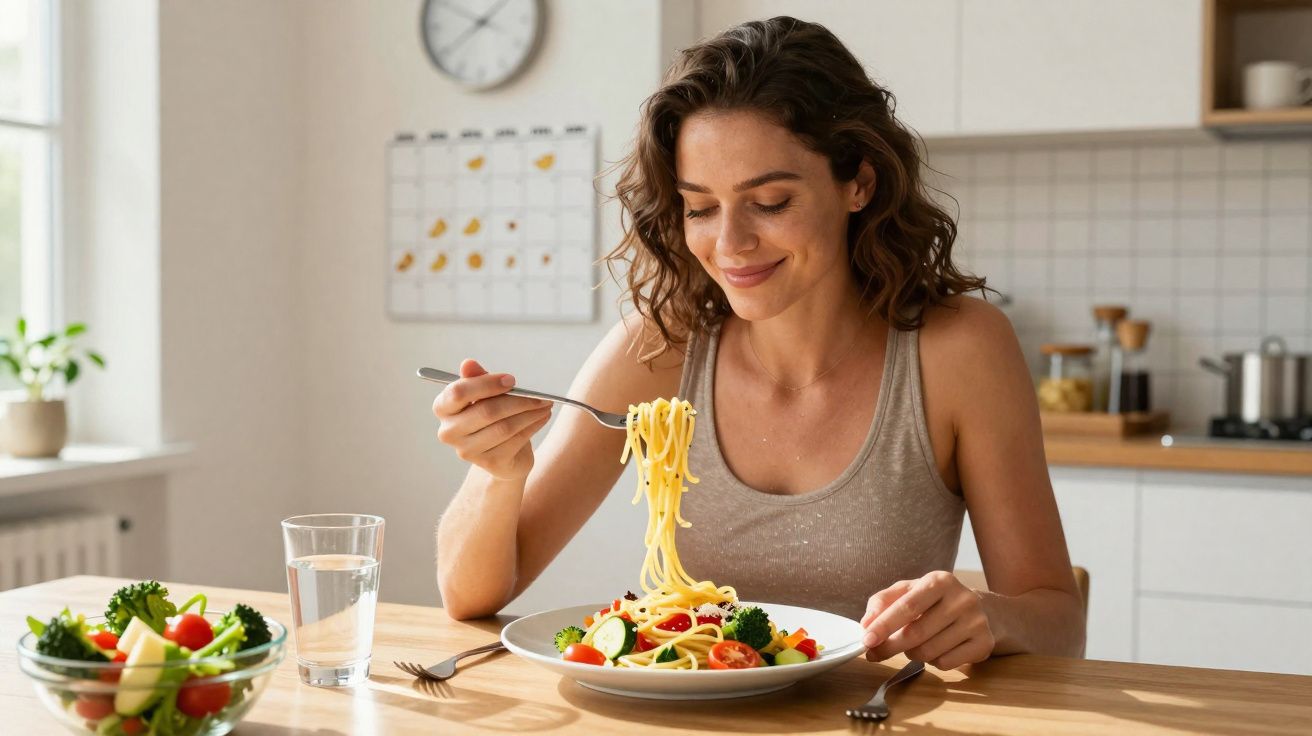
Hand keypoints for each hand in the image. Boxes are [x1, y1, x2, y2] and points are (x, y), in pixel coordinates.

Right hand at [432, 358, 552, 480]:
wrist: (502, 454)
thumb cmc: (490, 418)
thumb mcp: (484, 395)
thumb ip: (477, 379)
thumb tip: (468, 363)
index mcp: (442, 408)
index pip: (458, 392)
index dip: (487, 384)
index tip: (512, 380)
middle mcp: (449, 432)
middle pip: (487, 411)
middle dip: (518, 400)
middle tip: (540, 394)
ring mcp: (468, 451)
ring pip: (504, 427)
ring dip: (530, 413)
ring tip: (545, 404)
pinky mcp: (490, 463)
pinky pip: (516, 440)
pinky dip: (533, 426)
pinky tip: (542, 417)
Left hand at [860, 570, 994, 669]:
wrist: (982, 610)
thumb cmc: (936, 601)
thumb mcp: (910, 591)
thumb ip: (883, 602)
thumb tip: (866, 624)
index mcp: (940, 580)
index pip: (908, 606)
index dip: (884, 625)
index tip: (867, 639)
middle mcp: (961, 599)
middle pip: (916, 633)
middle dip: (890, 646)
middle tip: (874, 653)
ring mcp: (976, 622)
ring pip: (928, 652)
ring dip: (912, 653)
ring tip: (914, 644)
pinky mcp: (984, 644)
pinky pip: (945, 663)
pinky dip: (932, 662)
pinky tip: (936, 649)